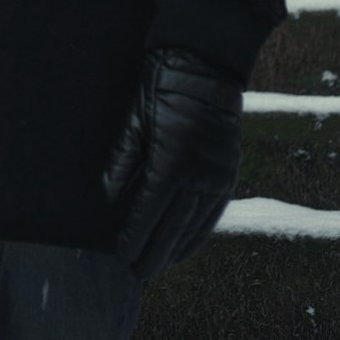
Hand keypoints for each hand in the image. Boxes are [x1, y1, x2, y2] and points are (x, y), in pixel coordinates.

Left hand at [101, 48, 241, 278]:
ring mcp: (218, 175)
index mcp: (170, 163)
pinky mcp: (229, 171)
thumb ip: (122, 161)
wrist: (205, 65)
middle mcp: (198, 175)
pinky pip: (214, 212)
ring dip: (177, 249)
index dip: (135, 237)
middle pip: (173, 227)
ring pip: (195, 225)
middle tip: (138, 274)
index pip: (148, 213)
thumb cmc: (161, 88)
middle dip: (155, 253)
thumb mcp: (133, 120)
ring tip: (160, 266)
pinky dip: (199, 232)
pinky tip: (188, 245)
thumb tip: (110, 197)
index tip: (122, 255)